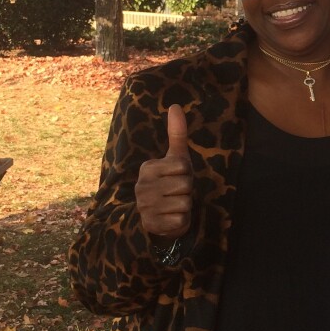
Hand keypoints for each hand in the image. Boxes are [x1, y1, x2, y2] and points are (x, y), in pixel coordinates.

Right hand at [135, 104, 192, 239]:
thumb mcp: (177, 158)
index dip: (187, 173)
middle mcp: (141, 187)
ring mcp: (144, 207)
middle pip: (185, 184)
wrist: (162, 216)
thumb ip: (177, 133)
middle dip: (187, 190)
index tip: (178, 177)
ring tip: (175, 204)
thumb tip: (175, 105)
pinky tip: (172, 218)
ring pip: (184, 202)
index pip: (182, 166)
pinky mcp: (151, 225)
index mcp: (147, 168)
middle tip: (177, 192)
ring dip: (185, 205)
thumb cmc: (172, 182)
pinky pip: (180, 220)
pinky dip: (181, 220)